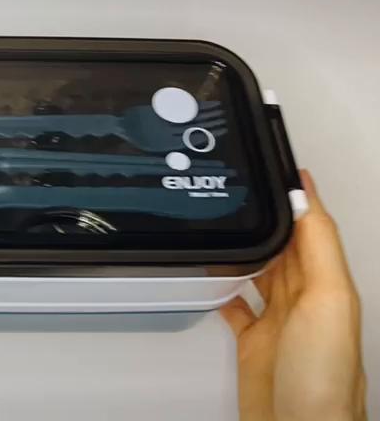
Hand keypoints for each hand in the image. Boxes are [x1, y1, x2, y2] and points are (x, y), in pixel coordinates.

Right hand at [220, 170, 365, 420]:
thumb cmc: (322, 377)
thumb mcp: (327, 299)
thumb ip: (316, 247)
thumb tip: (304, 198)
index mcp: (327, 284)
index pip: (314, 227)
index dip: (300, 196)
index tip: (284, 166)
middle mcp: (305, 301)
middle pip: (285, 246)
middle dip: (270, 217)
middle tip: (248, 189)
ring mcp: (279, 323)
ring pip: (260, 273)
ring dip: (246, 250)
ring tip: (227, 227)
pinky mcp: (254, 344)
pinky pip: (236, 309)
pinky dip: (225, 291)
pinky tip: (214, 282)